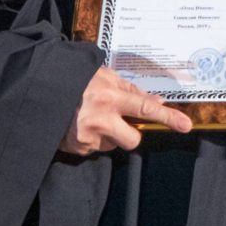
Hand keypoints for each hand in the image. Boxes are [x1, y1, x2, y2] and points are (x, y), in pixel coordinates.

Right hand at [59, 66, 192, 155]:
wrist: (39, 91)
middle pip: (133, 140)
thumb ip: (130, 90)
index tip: (186, 125)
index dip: (167, 117)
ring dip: (108, 136)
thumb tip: (157, 101)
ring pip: (113, 145)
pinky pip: (95, 148)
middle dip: (130, 134)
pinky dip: (92, 140)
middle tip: (118, 122)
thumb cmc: (75, 80)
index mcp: (110, 96)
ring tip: (91, 118)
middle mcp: (100, 119)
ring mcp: (87, 137)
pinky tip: (80, 125)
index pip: (146, 108)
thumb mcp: (104, 77)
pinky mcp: (76, 148)